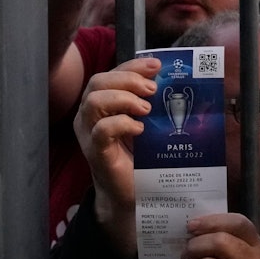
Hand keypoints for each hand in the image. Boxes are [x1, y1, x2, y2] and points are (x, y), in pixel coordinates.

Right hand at [73, 57, 160, 254]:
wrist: (134, 193)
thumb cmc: (141, 155)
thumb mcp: (148, 122)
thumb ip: (151, 102)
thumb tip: (171, 80)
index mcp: (103, 103)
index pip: (111, 73)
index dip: (132, 66)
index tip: (157, 66)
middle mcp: (90, 115)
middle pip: (98, 82)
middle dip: (128, 80)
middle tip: (152, 91)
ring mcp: (89, 134)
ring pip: (94, 101)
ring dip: (124, 99)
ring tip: (146, 110)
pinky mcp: (96, 152)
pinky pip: (101, 130)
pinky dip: (122, 124)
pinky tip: (140, 129)